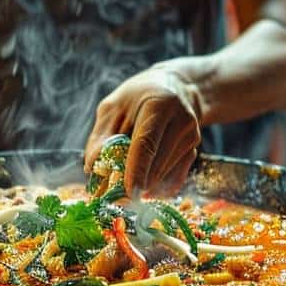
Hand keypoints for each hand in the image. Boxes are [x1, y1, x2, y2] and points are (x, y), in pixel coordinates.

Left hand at [86, 66, 202, 197]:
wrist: (175, 89)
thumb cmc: (138, 97)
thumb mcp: (114, 107)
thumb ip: (102, 135)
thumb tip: (92, 167)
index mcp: (160, 105)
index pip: (147, 143)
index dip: (136, 169)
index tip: (127, 191)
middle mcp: (182, 122)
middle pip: (157, 164)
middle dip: (136, 183)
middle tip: (114, 197)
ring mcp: (191, 138)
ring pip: (164, 175)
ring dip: (143, 184)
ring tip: (125, 177)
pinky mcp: (193, 151)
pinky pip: (174, 179)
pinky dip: (156, 187)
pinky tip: (142, 185)